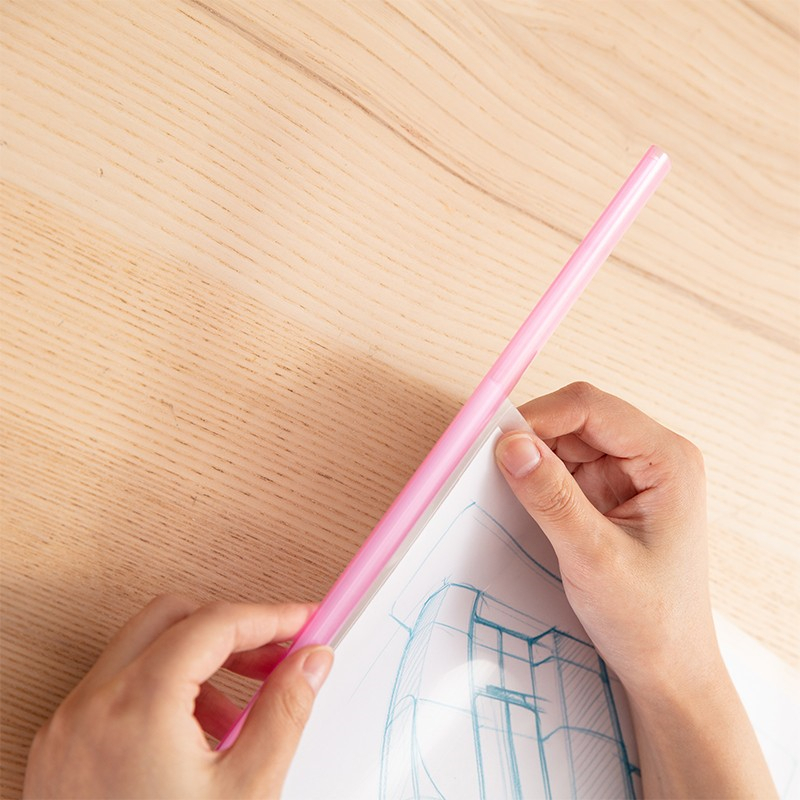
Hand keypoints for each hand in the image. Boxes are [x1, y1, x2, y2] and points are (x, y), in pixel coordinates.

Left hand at [23, 597, 332, 799]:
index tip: (304, 622)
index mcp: (137, 706)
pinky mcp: (59, 750)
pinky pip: (116, 687)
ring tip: (239, 708)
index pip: (214, 624)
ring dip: (198, 659)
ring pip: (141, 647)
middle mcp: (91, 705)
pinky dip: (162, 688)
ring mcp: (67, 726)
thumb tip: (310, 661)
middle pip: (172, 617)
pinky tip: (195, 737)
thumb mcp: (247, 792)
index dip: (269, 616)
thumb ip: (285, 711)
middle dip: (232, 628)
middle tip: (277, 653)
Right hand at [495, 382, 774, 797]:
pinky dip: (539, 480)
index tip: (496, 445)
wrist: (668, 670)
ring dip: (534, 460)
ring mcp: (631, 475)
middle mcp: (652, 457)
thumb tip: (510, 444)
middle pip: (576, 419)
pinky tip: (527, 506)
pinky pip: (565, 468)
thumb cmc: (649, 620)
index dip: (539, 417)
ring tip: (512, 497)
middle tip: (495, 470)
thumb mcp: (593, 557)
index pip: (591, 408)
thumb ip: (551, 497)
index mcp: (667, 460)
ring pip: (565, 441)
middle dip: (533, 439)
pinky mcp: (611, 495)